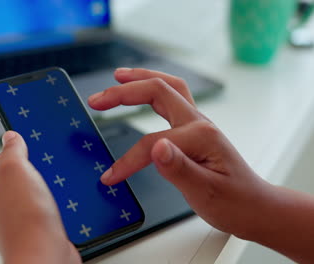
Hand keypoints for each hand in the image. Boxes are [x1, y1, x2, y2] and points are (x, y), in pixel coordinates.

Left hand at [0, 131, 80, 263]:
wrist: (44, 256)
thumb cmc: (24, 221)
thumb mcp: (15, 170)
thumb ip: (12, 151)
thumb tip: (11, 137)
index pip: (1, 160)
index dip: (18, 147)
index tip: (30, 139)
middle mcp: (1, 208)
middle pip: (19, 178)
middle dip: (36, 168)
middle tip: (47, 161)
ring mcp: (20, 221)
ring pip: (35, 194)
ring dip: (48, 187)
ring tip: (57, 180)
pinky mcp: (39, 231)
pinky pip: (48, 210)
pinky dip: (57, 203)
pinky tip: (64, 201)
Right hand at [88, 68, 273, 238]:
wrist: (255, 207)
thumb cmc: (235, 202)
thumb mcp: (206, 193)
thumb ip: (179, 169)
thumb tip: (155, 148)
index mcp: (201, 137)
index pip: (153, 142)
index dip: (128, 160)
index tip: (111, 175)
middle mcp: (199, 123)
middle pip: (158, 90)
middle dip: (124, 91)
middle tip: (97, 99)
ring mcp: (197, 123)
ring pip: (166, 87)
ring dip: (140, 79)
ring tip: (117, 77)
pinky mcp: (194, 129)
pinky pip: (171, 98)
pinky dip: (151, 88)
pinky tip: (141, 90)